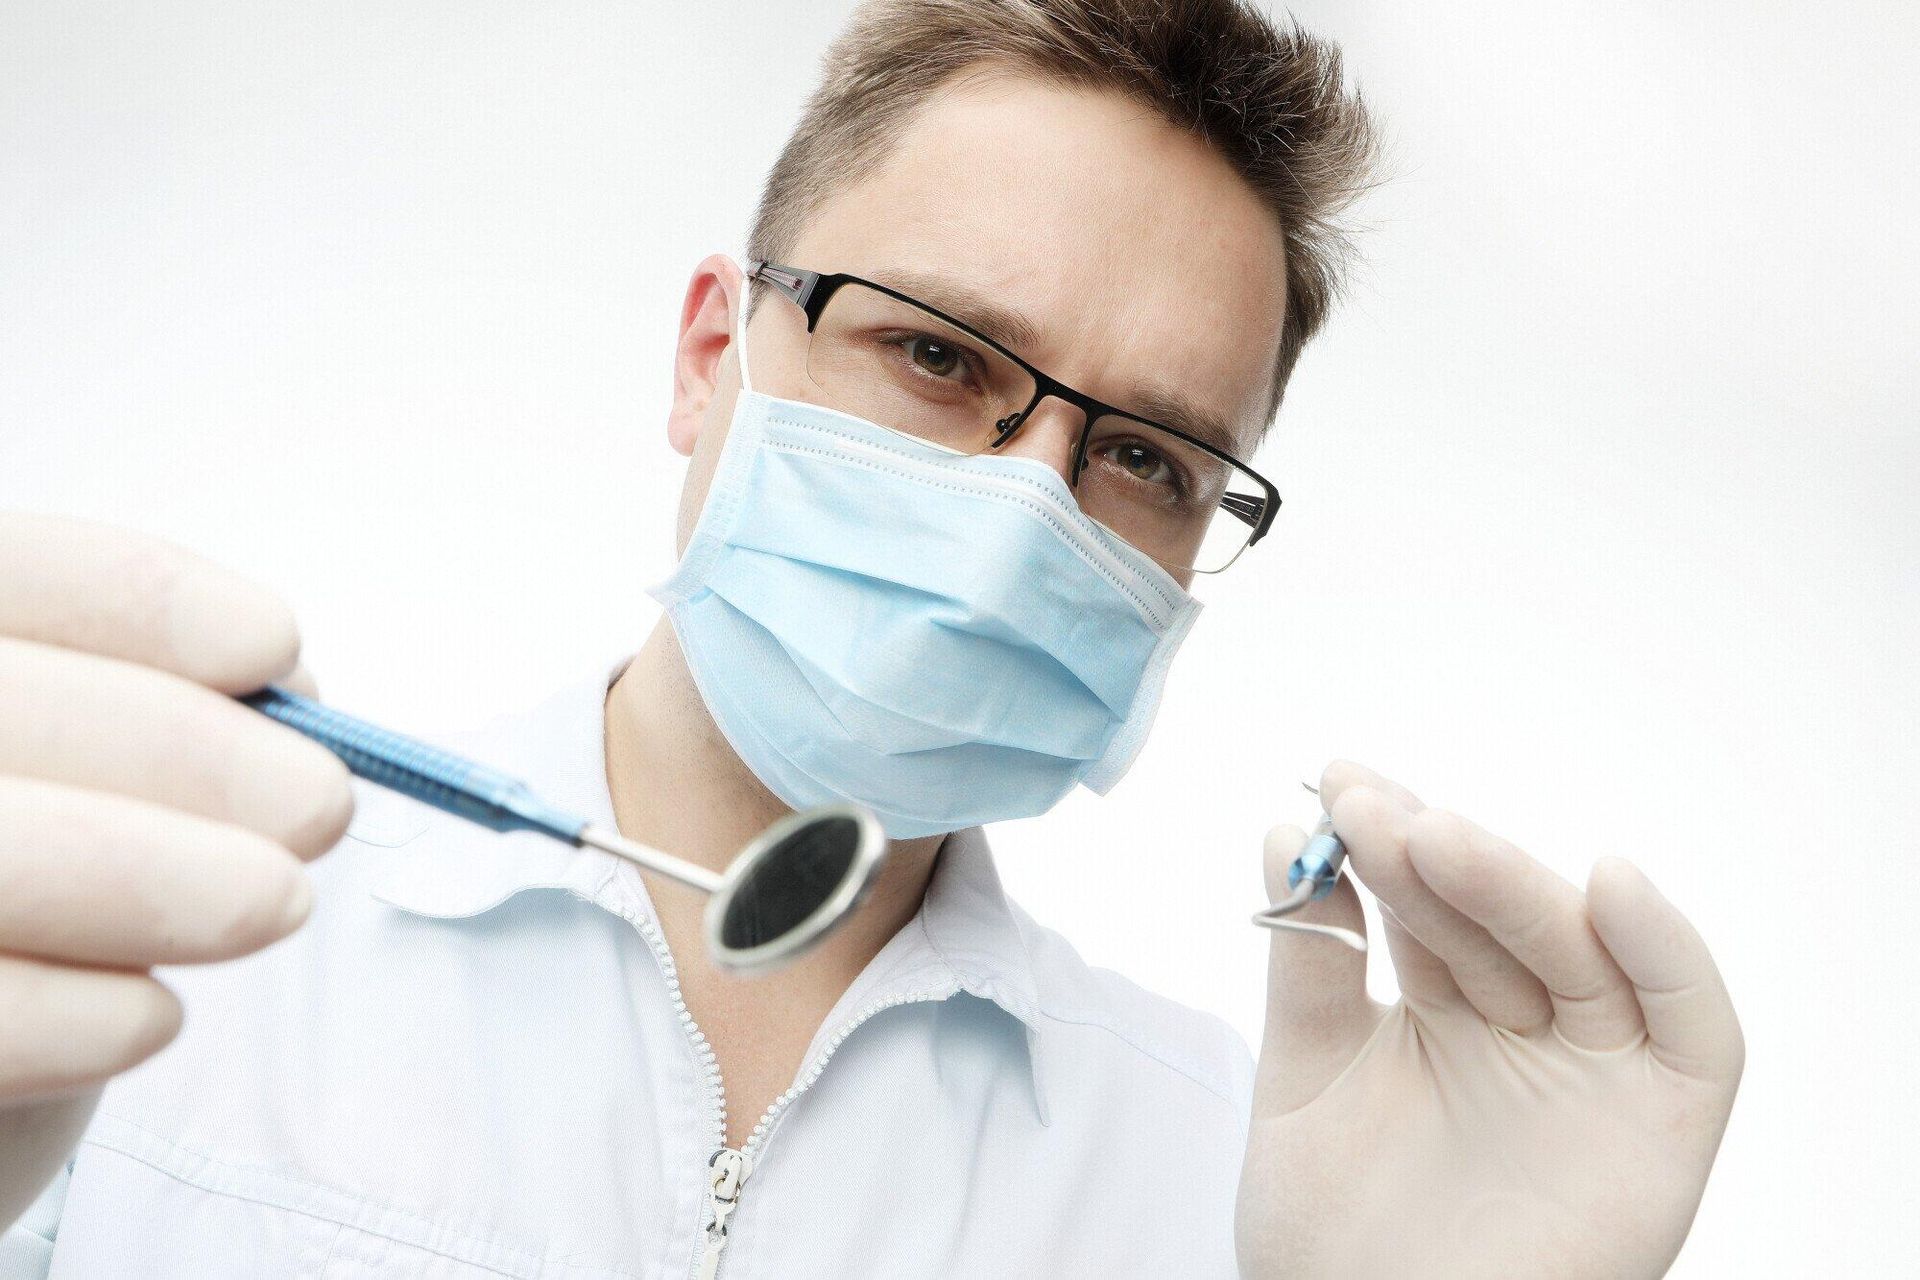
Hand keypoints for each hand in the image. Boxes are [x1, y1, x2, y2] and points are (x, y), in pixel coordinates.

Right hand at [0, 513, 351, 1227]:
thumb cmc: (47, 885)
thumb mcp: (107, 774)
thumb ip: (169, 705)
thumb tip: (289, 691)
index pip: (11, 573)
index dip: (140, 602)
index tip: (273, 646)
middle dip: (177, 750)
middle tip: (319, 806)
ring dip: (146, 880)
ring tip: (278, 902)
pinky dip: (66, 1016)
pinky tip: (155, 1015)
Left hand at [1236, 761, 1742, 1278]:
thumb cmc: (1333, 1242)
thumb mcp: (1304, 1080)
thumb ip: (1309, 966)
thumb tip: (1284, 835)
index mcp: (1447, 1013)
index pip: (1427, 904)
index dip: (1388, 840)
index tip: (1335, 782)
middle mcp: (1527, 1031)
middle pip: (1497, 919)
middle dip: (1432, 854)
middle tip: (1366, 806)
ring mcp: (1598, 1072)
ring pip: (1576, 951)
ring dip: (1508, 883)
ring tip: (1429, 836)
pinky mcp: (1666, 1124)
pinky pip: (1693, 1026)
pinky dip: (1665, 951)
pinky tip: (1609, 884)